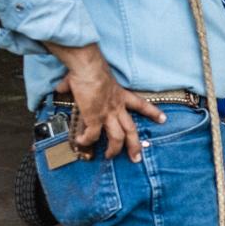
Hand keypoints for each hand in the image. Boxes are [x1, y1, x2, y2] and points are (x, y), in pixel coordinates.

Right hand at [52, 43, 164, 162]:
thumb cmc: (90, 68)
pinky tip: (81, 142)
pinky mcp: (95, 119)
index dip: (152, 113)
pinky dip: (86, 141)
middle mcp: (117, 107)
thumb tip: (62, 86)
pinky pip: (92, 136)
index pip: (141, 105)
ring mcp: (107, 114)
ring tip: (109, 156)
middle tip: (137, 158)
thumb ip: (77, 84)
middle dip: (135, 145)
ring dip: (114, 150)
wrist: (89, 67)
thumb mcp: (91, 77)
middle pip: (131, 129)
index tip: (163, 119)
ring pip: (117, 138)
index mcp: (120, 95)